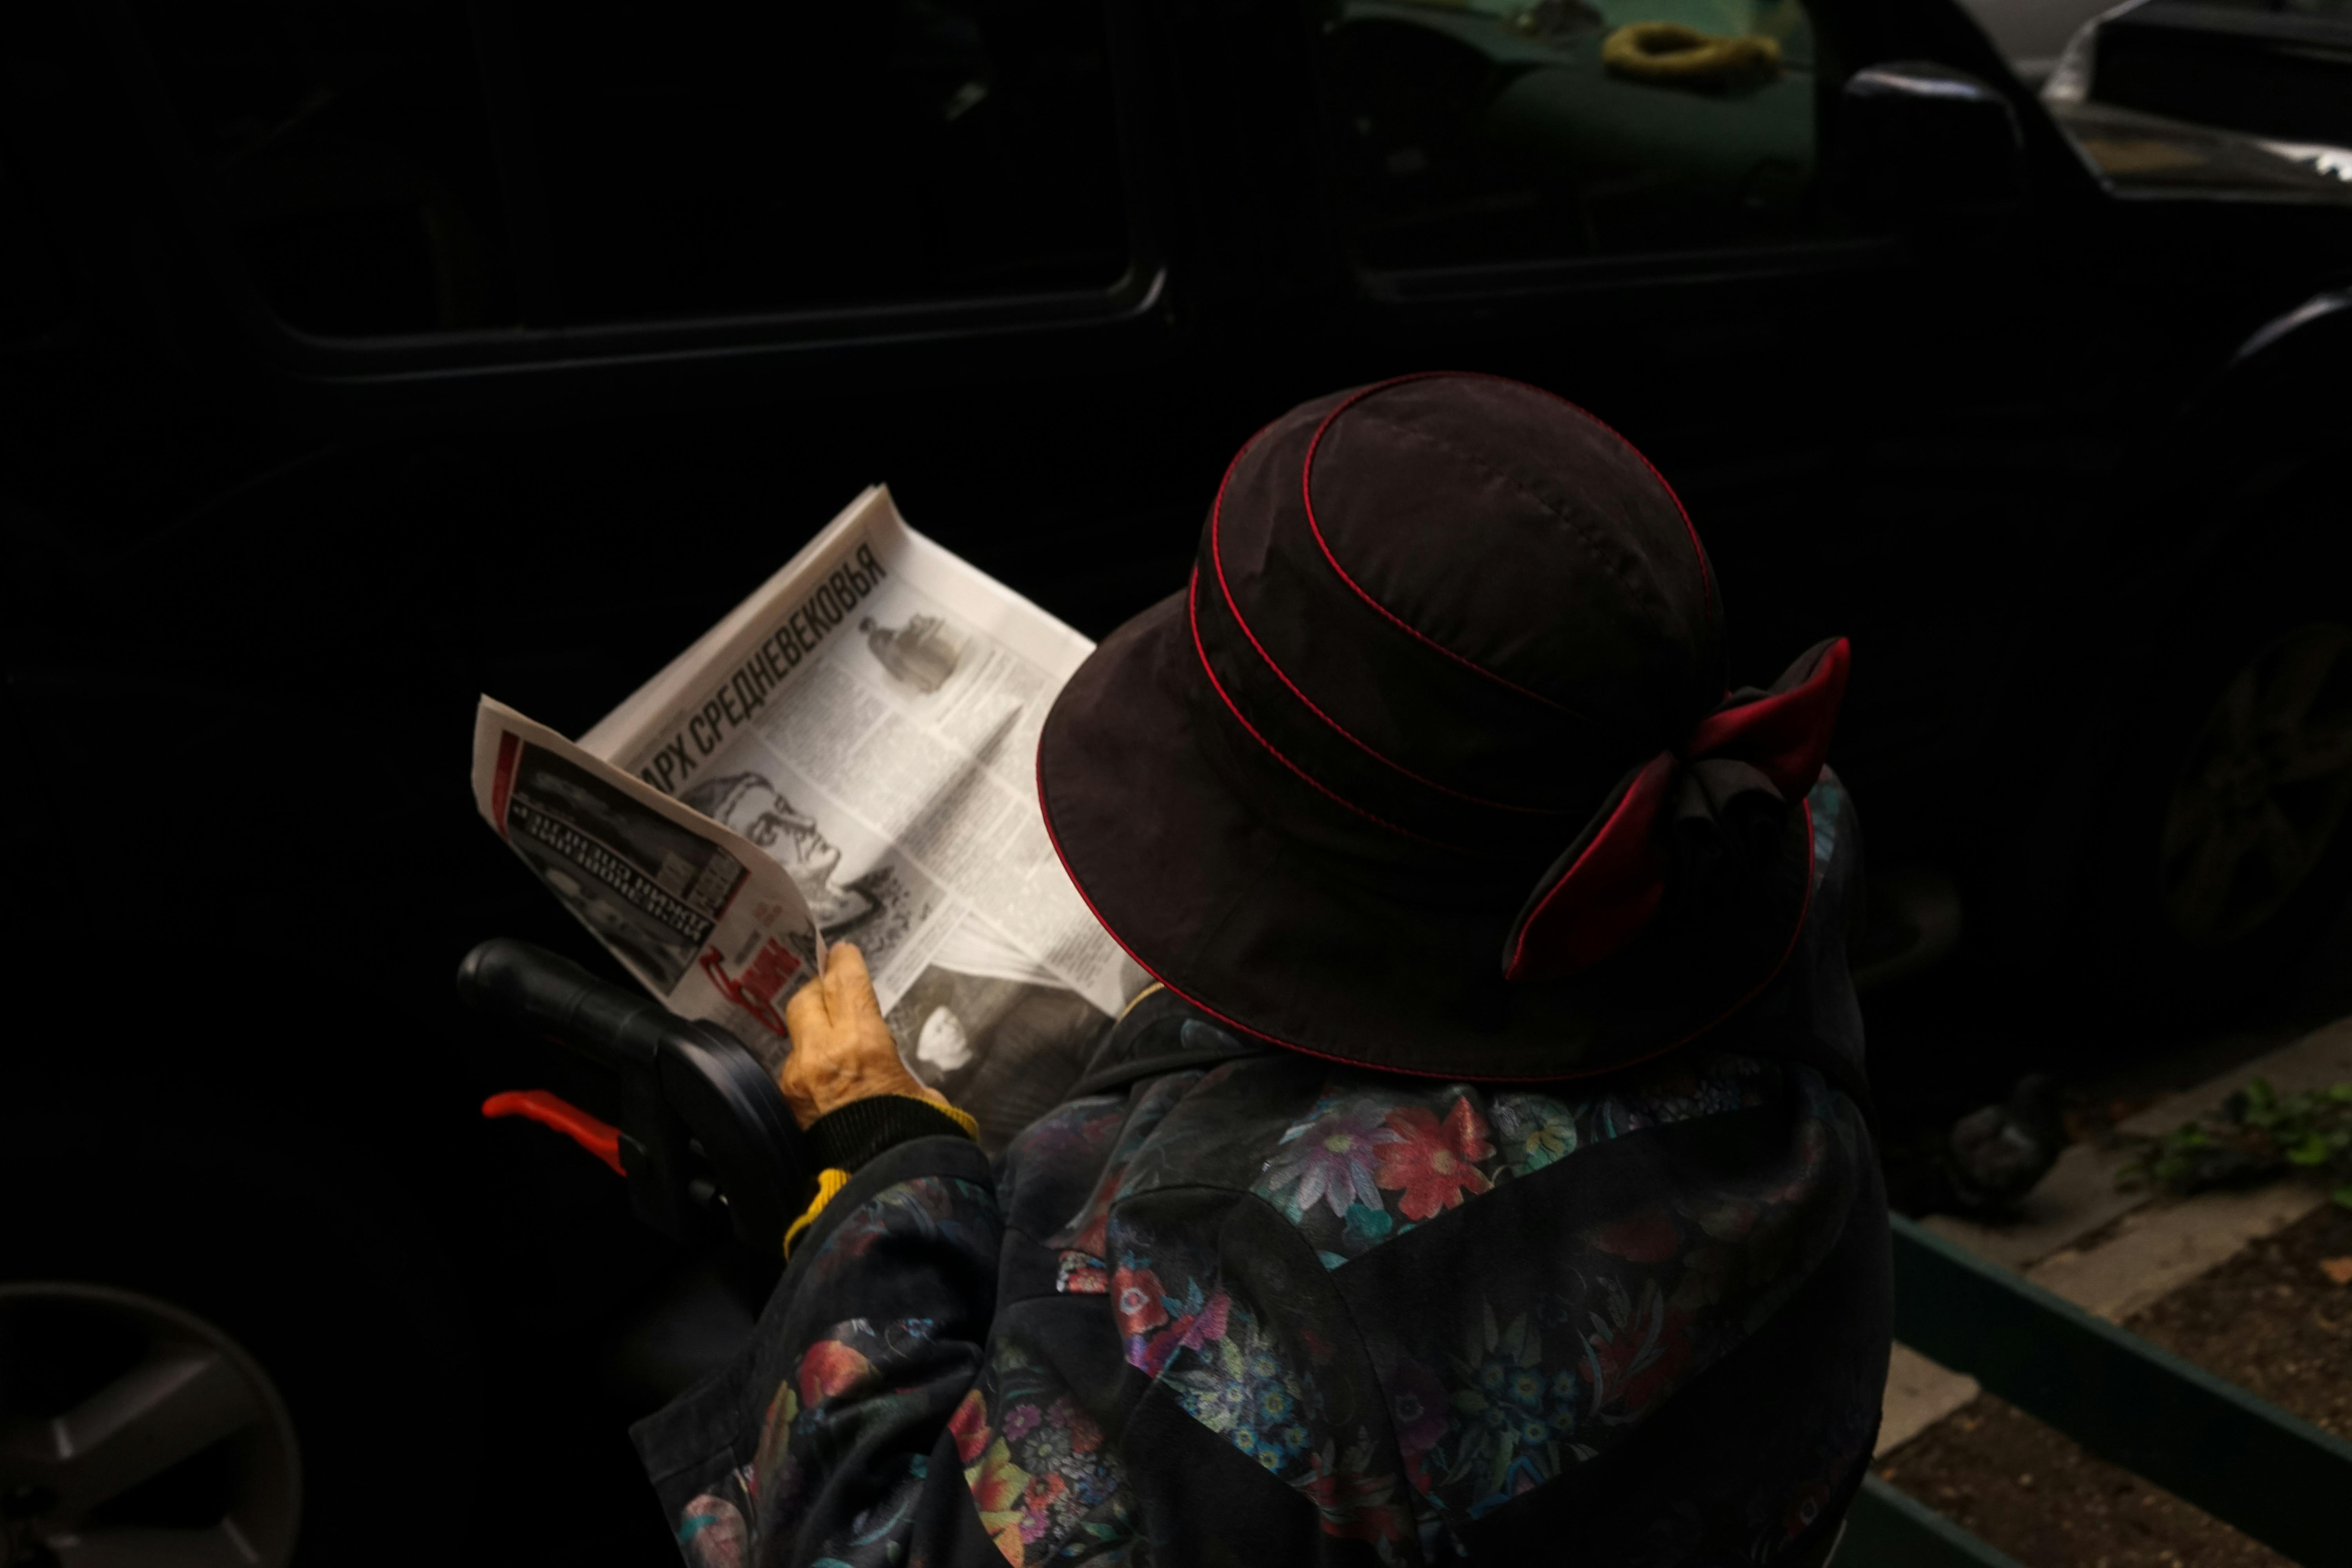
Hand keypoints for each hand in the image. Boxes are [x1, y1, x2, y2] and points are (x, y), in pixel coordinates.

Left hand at [777, 943, 943, 1129]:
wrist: (879, 1187)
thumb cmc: (911, 1138)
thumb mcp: (924, 1095)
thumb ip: (905, 1070)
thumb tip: (906, 1074)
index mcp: (863, 1043)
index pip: (845, 982)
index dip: (843, 962)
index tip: (841, 952)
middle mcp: (823, 1053)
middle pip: (806, 998)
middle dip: (819, 990)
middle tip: (832, 991)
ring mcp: (798, 1078)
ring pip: (796, 1036)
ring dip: (813, 1035)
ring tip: (834, 1049)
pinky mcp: (787, 1102)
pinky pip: (794, 1069)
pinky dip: (809, 1068)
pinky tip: (827, 1083)